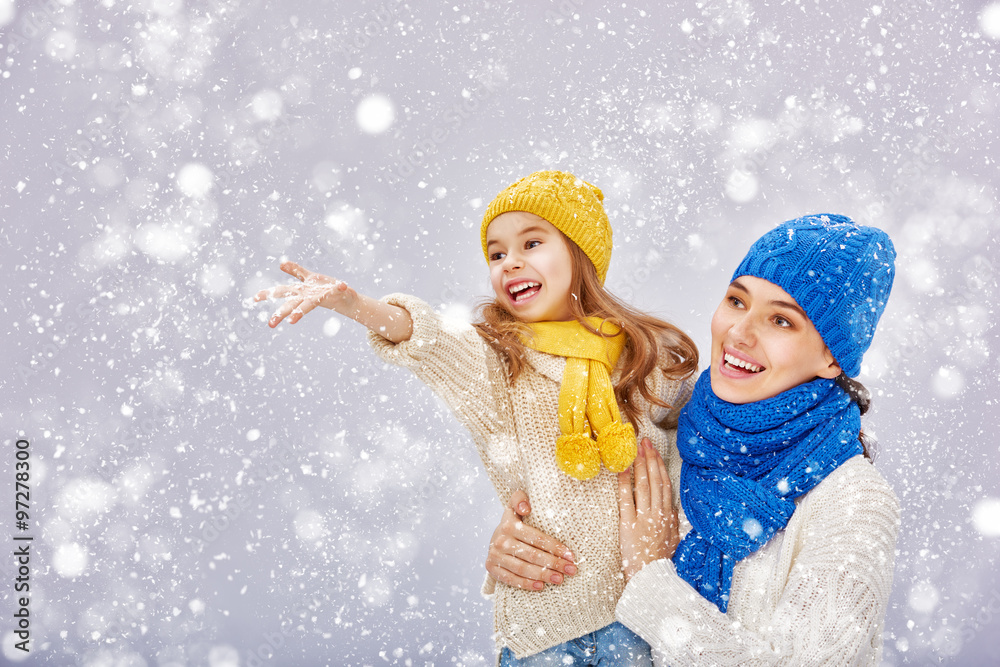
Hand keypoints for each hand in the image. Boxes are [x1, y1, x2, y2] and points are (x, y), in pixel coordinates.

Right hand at [254, 261, 356, 327]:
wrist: (345, 297)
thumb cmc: (325, 289)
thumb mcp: (309, 278)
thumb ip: (296, 271)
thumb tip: (281, 264)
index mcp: (300, 291)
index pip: (281, 292)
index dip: (267, 294)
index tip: (254, 298)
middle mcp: (307, 297)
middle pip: (292, 305)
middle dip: (281, 313)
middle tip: (270, 324)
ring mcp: (321, 296)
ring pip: (308, 304)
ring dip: (300, 311)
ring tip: (291, 321)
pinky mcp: (336, 294)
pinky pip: (337, 290)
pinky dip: (340, 287)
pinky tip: (343, 284)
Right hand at [485, 490, 577, 590]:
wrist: (495, 535)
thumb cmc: (515, 521)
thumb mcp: (516, 505)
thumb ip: (520, 499)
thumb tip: (526, 509)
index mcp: (508, 524)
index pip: (536, 538)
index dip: (555, 547)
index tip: (571, 555)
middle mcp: (500, 540)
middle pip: (532, 554)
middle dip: (554, 563)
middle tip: (571, 570)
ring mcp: (494, 555)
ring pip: (522, 568)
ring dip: (543, 575)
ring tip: (560, 579)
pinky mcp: (491, 567)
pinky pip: (510, 579)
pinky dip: (526, 584)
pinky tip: (540, 586)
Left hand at [619, 438, 679, 581]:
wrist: (652, 579)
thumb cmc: (661, 561)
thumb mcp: (673, 540)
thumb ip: (673, 523)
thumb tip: (672, 510)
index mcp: (669, 516)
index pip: (665, 485)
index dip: (660, 467)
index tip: (655, 452)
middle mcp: (658, 513)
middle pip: (655, 480)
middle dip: (650, 458)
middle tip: (644, 442)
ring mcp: (644, 518)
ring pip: (643, 485)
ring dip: (639, 464)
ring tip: (635, 449)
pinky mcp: (629, 525)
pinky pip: (626, 499)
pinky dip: (624, 482)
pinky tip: (621, 469)